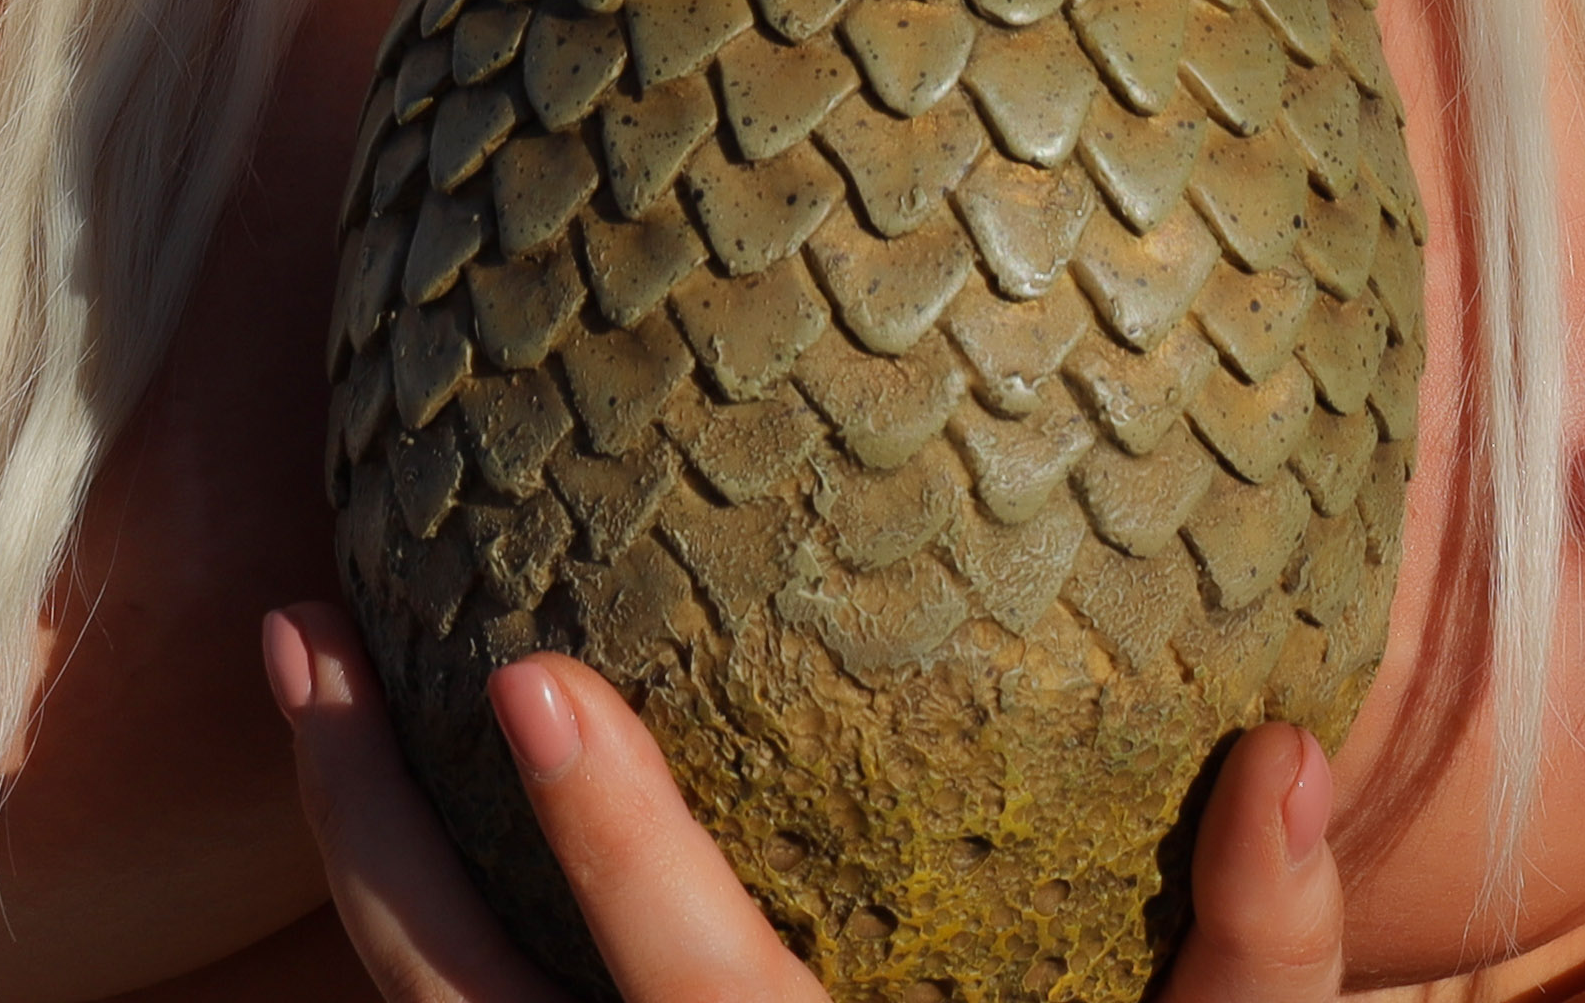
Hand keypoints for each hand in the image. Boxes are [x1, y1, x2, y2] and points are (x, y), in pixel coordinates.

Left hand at [263, 605, 1347, 1002]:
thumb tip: (1286, 747)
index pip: (696, 991)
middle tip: (297, 619)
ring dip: (358, 852)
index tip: (525, 673)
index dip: (615, 843)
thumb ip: (1258, 952)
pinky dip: (413, 919)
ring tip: (311, 663)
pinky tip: (395, 792)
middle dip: (364, 825)